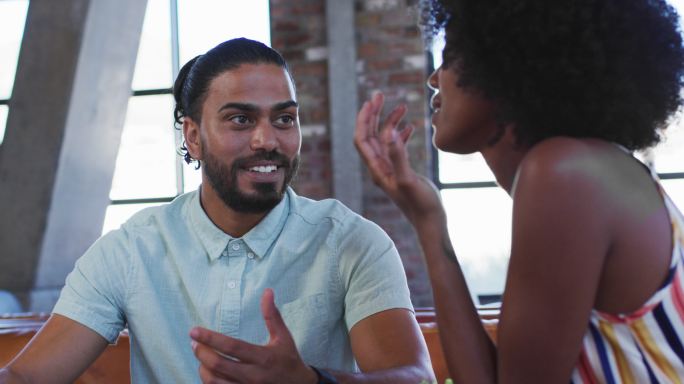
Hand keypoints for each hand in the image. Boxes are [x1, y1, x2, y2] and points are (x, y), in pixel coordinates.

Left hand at [190, 289, 317, 383]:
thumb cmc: (289, 359)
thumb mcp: (283, 337)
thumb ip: (272, 315)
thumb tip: (267, 291)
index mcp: (263, 357)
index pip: (232, 347)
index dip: (211, 338)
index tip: (194, 331)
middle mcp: (254, 376)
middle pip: (219, 365)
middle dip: (202, 352)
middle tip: (194, 342)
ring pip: (215, 381)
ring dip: (202, 367)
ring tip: (200, 355)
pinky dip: (209, 380)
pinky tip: (207, 370)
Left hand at [354, 92, 443, 223]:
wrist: (430, 222)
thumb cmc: (420, 205)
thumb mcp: (408, 179)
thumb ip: (398, 157)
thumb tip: (389, 134)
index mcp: (377, 169)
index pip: (362, 139)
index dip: (364, 119)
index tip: (371, 101)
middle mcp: (380, 168)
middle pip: (370, 136)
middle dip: (373, 115)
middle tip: (380, 95)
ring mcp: (390, 169)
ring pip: (384, 140)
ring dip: (390, 122)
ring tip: (402, 106)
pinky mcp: (401, 171)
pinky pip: (396, 149)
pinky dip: (401, 135)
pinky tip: (410, 126)